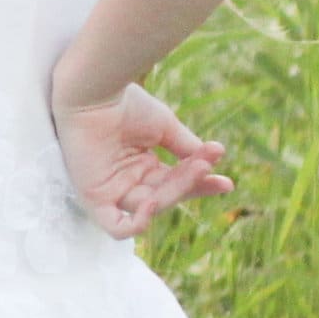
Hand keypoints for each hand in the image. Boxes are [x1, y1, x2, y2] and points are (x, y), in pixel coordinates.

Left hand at [52, 82, 231, 236]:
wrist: (96, 91)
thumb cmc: (125, 104)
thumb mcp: (164, 128)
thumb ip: (186, 150)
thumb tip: (214, 161)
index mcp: (140, 165)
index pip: (174, 184)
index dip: (200, 186)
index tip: (226, 182)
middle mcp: (125, 180)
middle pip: (166, 196)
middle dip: (190, 183)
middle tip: (206, 164)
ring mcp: (109, 189)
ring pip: (150, 207)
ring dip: (175, 191)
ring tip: (195, 167)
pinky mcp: (92, 196)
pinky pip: (115, 227)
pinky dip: (137, 224)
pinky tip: (153, 203)